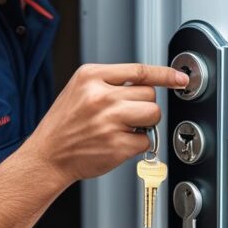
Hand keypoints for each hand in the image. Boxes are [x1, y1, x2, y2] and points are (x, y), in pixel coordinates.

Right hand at [17, 63, 188, 186]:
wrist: (46, 156)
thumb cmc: (63, 125)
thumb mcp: (79, 90)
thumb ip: (109, 82)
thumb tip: (147, 83)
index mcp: (91, 77)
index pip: (139, 70)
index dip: (165, 74)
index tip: (180, 79)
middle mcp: (101, 96)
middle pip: (149, 94)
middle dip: (143, 106)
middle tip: (125, 116)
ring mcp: (109, 120)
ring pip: (153, 114)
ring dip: (145, 124)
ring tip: (123, 129)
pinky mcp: (117, 145)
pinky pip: (146, 141)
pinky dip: (137, 144)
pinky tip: (117, 144)